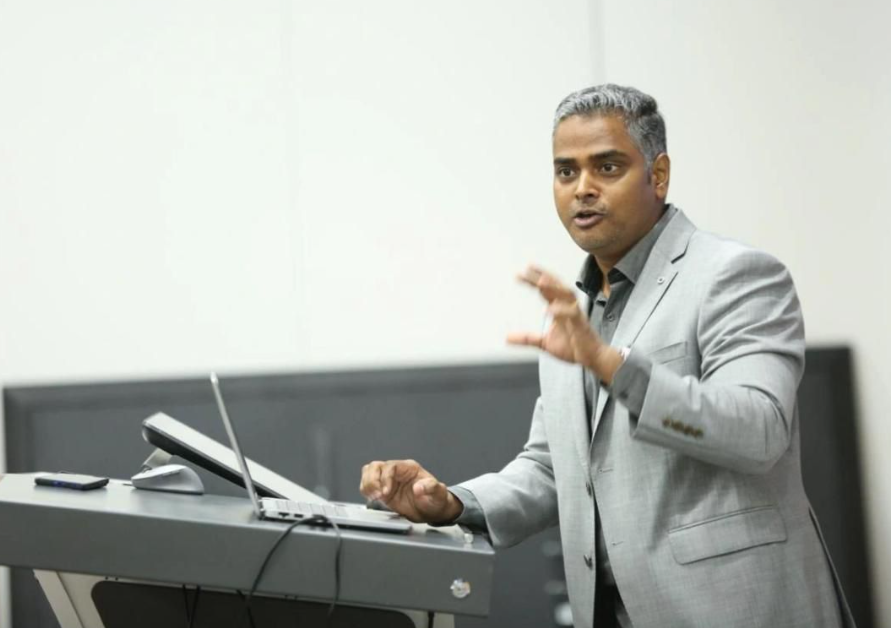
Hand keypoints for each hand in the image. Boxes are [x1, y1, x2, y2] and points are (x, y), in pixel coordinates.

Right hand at [359, 459, 461, 523]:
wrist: (432, 510)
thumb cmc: (435, 499)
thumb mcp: (438, 493)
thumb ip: (431, 488)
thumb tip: (418, 488)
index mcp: (409, 468)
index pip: (390, 466)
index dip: (385, 478)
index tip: (386, 493)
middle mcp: (396, 472)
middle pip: (376, 466)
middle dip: (372, 481)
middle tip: (378, 495)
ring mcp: (388, 481)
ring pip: (369, 472)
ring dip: (367, 485)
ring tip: (374, 497)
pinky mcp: (383, 491)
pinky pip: (368, 485)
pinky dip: (366, 491)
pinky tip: (372, 499)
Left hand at [507, 265, 622, 383]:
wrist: (592, 358)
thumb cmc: (572, 347)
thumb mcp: (544, 343)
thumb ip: (527, 338)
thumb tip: (506, 337)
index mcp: (559, 309)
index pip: (546, 290)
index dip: (534, 280)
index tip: (521, 272)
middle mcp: (567, 307)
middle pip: (555, 286)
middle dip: (542, 277)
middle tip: (526, 269)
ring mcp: (575, 314)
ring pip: (566, 294)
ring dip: (554, 287)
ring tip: (540, 281)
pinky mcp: (581, 325)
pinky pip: (572, 313)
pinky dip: (560, 310)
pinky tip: (548, 308)